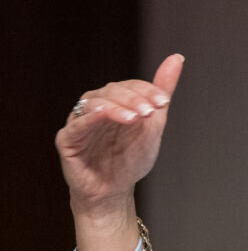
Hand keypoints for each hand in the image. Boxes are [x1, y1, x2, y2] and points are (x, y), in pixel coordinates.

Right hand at [55, 54, 183, 250]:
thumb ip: (162, 92)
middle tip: (150, 111)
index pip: (130, 86)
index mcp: (116, 101)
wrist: (114, 192)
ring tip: (136, 118)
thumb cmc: (131, 159)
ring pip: (95, 103)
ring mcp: (80, 121)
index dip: (147, 90)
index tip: (163, 102)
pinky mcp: (68, 139)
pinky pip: (78, 124)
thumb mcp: (153, 125)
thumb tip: (177, 58)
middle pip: (112, 91)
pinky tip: (108, 116)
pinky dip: (93, 117)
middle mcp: (96, 106)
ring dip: (117, 107)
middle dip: (134, 99)